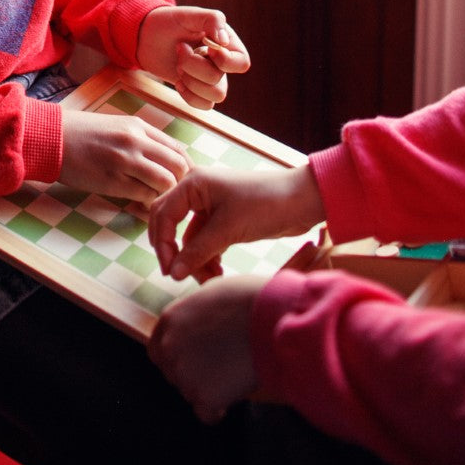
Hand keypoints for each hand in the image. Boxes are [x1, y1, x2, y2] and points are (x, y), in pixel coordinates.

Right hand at [57, 108, 189, 203]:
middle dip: (180, 183)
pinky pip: (144, 195)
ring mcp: (125, 161)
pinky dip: (147, 202)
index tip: (182, 180)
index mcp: (138, 126)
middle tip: (174, 194)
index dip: (185, 168)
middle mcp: (135, 141)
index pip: (177, 149)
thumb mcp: (116, 126)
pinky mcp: (113, 181)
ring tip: (156, 199)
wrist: (52, 139)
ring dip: (165, 194)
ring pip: (165, 182)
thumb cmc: (82, 134)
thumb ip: (140, 140)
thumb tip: (163, 161)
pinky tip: (140, 202)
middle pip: (178, 166)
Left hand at [136, 6, 249, 108]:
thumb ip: (211, 20)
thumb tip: (224, 42)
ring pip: (215, 96)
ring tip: (178, 64)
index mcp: (226, 43)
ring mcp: (210, 78)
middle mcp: (221, 63)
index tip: (205, 47)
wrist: (146, 36)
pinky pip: (205, 105)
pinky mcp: (198, 90)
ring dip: (191, 81)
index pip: (241, 63)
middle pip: (220, 79)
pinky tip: (178, 81)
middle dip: (193, 66)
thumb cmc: (169, 22)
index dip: (225, 61)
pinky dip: (189, 95)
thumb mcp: (189, 14)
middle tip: (179, 48)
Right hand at [148, 163, 323, 281]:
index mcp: (193, 184)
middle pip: (171, 224)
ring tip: (210, 280)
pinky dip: (208, 258)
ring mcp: (211, 207)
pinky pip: (205, 242)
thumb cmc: (265, 204)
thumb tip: (173, 273)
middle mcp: (198, 193)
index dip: (162, 243)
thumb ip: (198, 251)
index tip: (169, 270)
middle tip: (178, 276)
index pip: (163, 213)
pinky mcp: (225, 221)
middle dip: (174, 252)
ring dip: (195, 260)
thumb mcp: (228, 229)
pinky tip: (218, 273)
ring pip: (190, 238)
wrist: (302, 202)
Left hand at [149, 275, 264, 421]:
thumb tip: (197, 326)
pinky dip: (217, 410)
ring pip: (189, 392)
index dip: (176, 356)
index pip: (157, 350)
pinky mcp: (204, 397)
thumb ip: (194, 315)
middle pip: (172, 373)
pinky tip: (231, 395)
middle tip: (217, 367)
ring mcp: (185, 374)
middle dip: (191, 373)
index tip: (194, 358)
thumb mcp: (210, 294)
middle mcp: (170, 348)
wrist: (270, 319)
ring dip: (206, 388)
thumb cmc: (247, 301)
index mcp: (169, 321)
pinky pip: (206, 413)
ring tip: (231, 373)